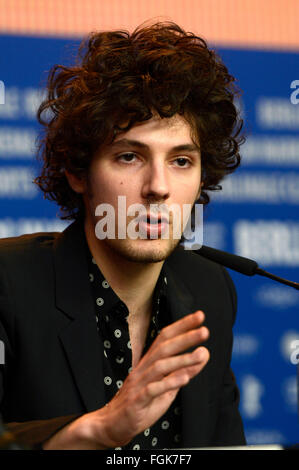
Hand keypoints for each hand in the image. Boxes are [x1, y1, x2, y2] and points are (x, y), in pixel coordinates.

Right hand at [43, 310, 208, 449]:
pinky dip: (169, 382)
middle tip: (205, 331)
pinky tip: (184, 379)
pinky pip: (153, 389)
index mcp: (149, 362)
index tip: (200, 316)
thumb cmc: (141, 404)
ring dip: (182, 359)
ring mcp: (139, 383)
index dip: (182, 326)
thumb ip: (184, 371)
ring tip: (201, 354)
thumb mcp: (168, 387)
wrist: (113, 425)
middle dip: (185, 337)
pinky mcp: (137, 400)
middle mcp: (143, 368)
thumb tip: (204, 354)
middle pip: (164, 347)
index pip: (165, 338)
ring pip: (160, 366)